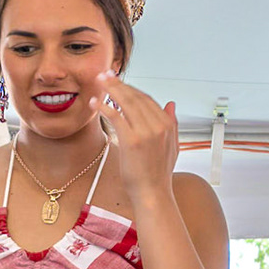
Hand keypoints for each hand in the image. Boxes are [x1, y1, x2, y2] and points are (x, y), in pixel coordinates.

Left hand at [92, 70, 178, 196]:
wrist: (152, 194)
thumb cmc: (158, 174)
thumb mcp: (172, 146)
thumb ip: (172, 123)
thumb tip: (171, 103)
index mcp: (167, 124)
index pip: (147, 99)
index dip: (131, 88)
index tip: (119, 82)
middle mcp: (158, 125)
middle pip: (135, 97)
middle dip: (118, 84)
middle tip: (105, 75)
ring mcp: (145, 132)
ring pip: (125, 103)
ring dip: (110, 90)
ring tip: (99, 82)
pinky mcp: (131, 140)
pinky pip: (116, 116)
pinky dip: (104, 107)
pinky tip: (95, 102)